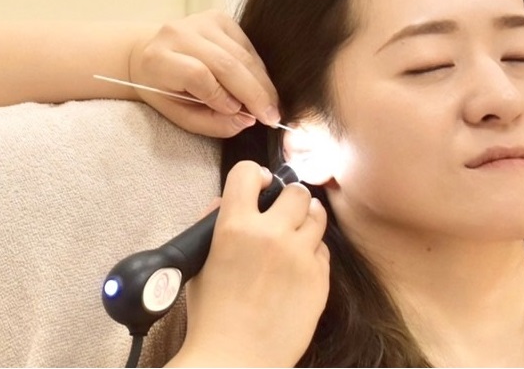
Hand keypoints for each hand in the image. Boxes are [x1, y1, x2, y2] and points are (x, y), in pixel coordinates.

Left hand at [128, 11, 279, 137]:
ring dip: (262, 83)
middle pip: (227, 64)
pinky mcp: (220, 19)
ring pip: (243, 56)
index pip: (198, 74)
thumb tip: (248, 120)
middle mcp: (179, 33)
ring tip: (270, 105)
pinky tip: (258, 85)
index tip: (239, 114)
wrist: (149, 55)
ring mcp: (201, 22)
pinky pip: (249, 47)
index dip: (221, 96)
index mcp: (159, 58)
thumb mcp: (180, 116)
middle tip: (272, 116)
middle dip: (255, 93)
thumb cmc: (165, 91)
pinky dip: (258, 70)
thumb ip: (212, 123)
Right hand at [170, 161, 329, 366]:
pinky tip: (298, 267)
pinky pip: (323, 250)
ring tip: (296, 234)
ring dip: (306, 220)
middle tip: (283, 213)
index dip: (254, 175)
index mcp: (235, 227)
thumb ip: (213, 225)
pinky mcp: (319, 278)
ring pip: (317, 215)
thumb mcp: (200, 264)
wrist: (236, 359)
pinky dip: (312, 253)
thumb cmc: (212, 316)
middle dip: (289, 198)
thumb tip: (228, 200)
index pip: (248, 172)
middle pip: (296, 192)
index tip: (259, 185)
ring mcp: (299, 256)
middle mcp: (271, 234)